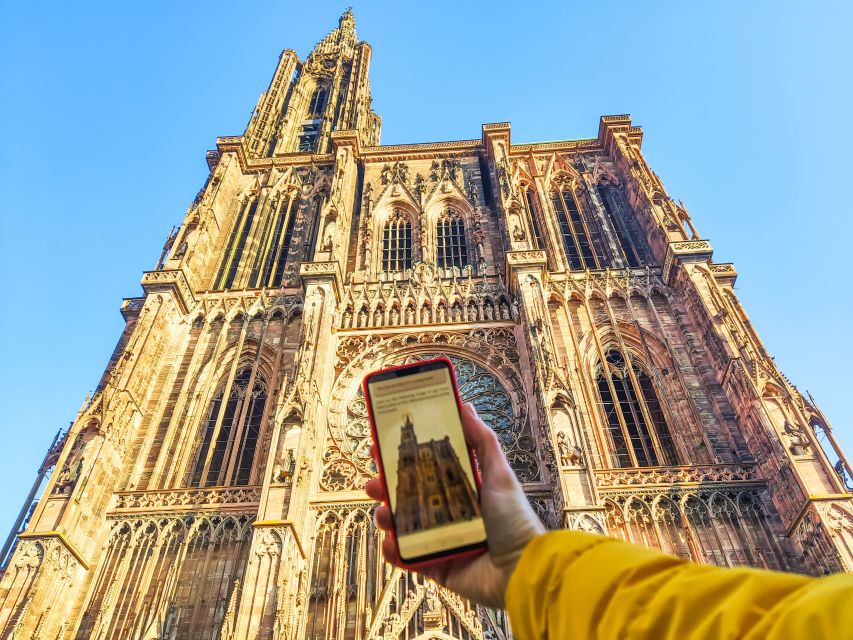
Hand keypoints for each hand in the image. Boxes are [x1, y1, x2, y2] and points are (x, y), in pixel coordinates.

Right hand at [365, 402, 544, 608]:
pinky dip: (393, 551)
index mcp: (461, 488)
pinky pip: (407, 557)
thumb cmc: (514, 519)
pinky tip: (390, 542)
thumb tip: (465, 406)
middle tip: (374, 481)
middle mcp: (447, 511)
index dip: (404, 457)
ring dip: (386, 516)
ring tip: (383, 512)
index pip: (425, 467)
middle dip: (387, 486)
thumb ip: (482, 440)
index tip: (383, 444)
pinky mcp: (435, 566)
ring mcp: (439, 539)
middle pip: (409, 494)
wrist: (521, 571)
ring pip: (403, 524)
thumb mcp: (499, 473)